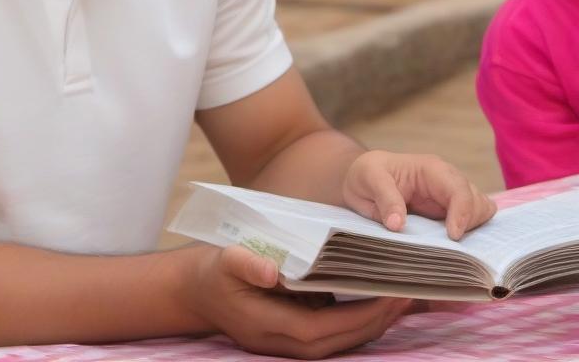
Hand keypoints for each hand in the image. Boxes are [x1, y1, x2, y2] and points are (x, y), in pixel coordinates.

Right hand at [179, 244, 410, 359]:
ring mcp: (294, 345)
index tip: (390, 293)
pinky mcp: (297, 336)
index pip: (330, 329)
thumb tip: (273, 271)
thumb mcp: (224, 262)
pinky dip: (360, 320)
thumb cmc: (213, 275)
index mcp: (275, 327)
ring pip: (345, 341)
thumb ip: (246, 264)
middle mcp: (290, 345)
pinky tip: (375, 297)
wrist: (197, 294)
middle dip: (380, 319)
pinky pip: (337, 333)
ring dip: (375, 322)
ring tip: (402, 294)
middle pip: (346, 340)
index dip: (363, 315)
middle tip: (410, 291)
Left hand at [342, 150, 496, 239]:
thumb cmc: (367, 174)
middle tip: (451, 243)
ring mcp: (450, 195)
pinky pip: (475, 218)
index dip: (461, 212)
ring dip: (474, 227)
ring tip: (452, 242)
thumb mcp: (368, 180)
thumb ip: (385, 199)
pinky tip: (456, 240)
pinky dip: (473, 230)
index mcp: (430, 169)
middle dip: (469, 222)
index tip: (453, 236)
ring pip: (481, 209)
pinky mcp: (450, 209)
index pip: (458, 188)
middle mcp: (446, 180)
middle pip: (476, 200)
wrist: (363, 178)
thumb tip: (398, 225)